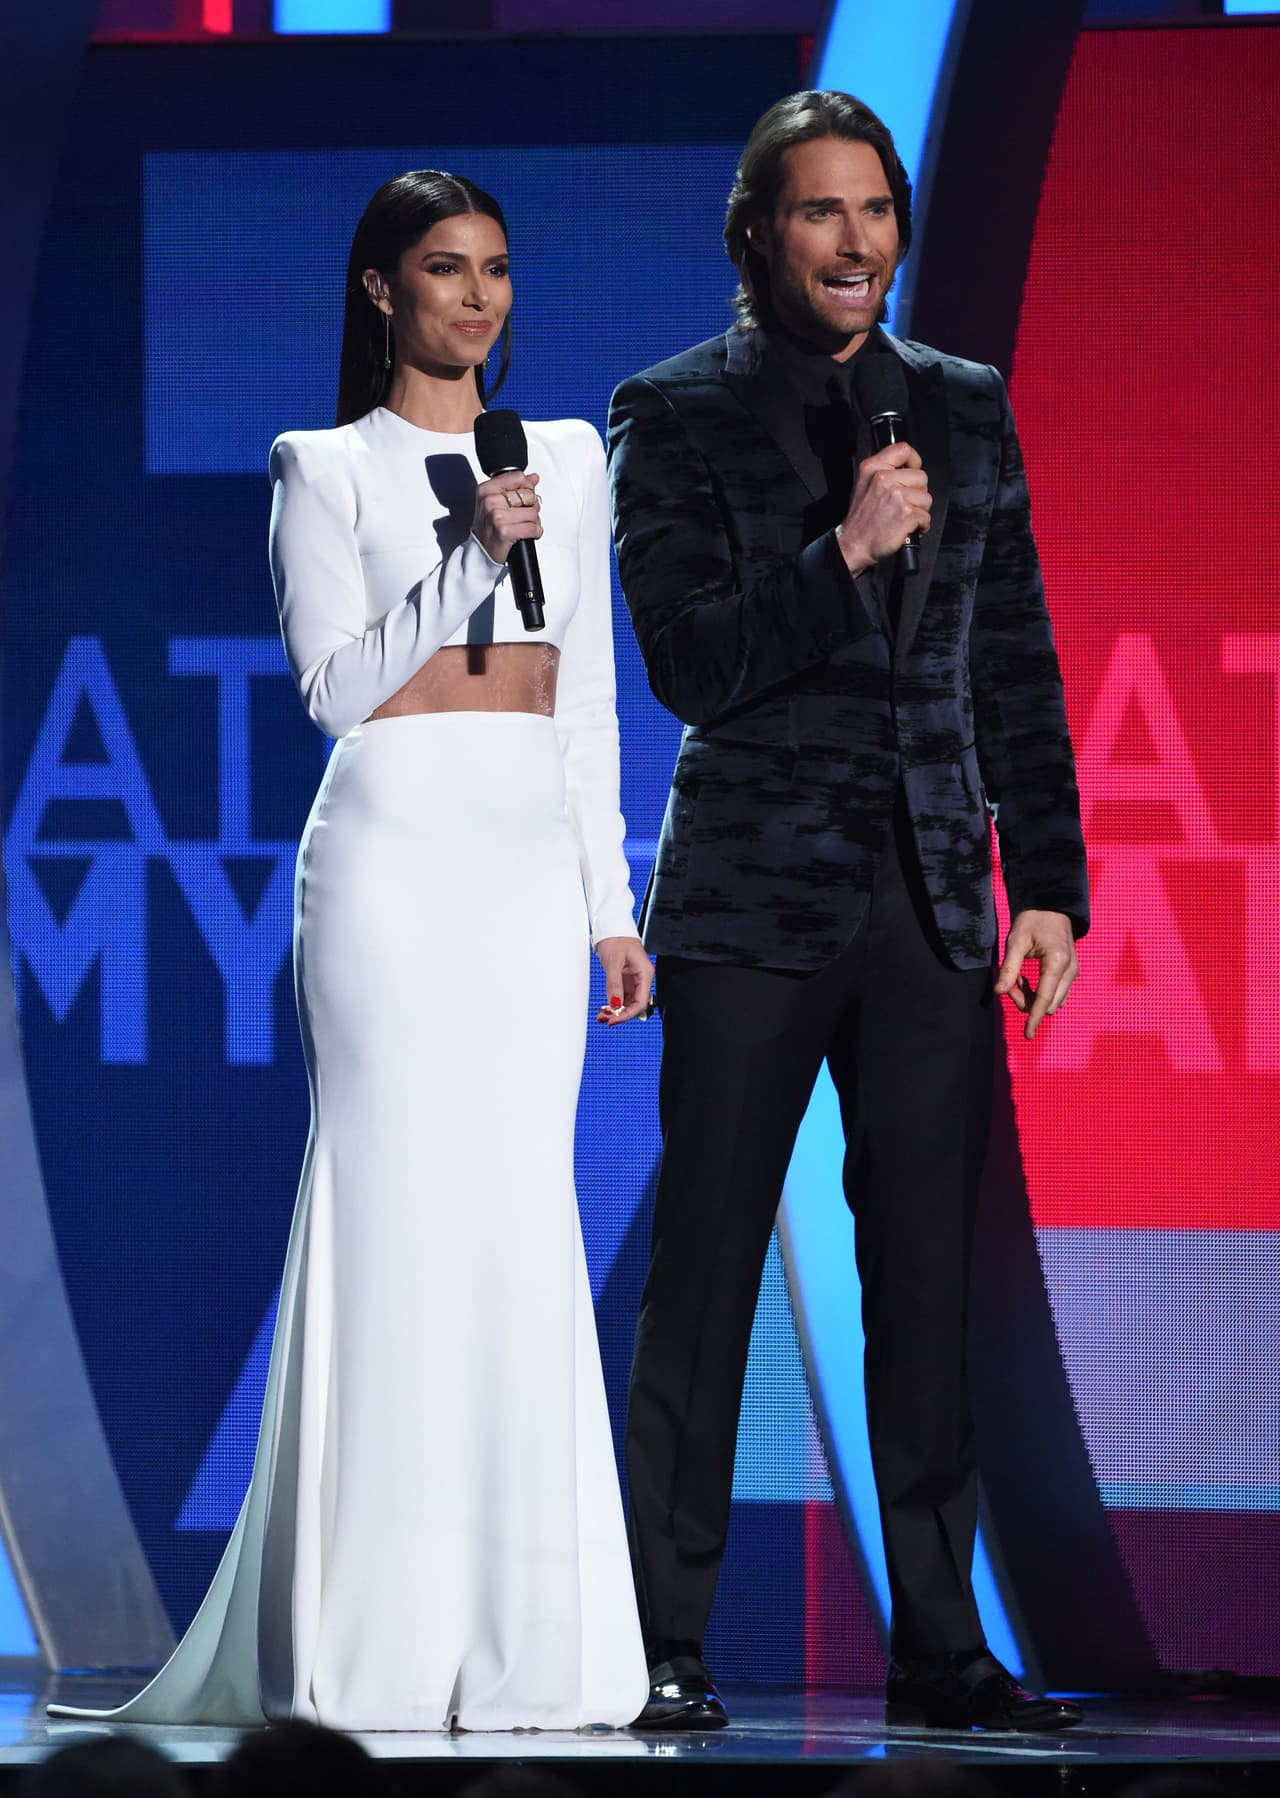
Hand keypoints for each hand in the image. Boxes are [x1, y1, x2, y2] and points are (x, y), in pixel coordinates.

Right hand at [472, 469, 542, 563]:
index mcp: (486, 490)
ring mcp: (496, 517)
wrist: (481, 551)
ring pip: (533, 513)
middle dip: (531, 506)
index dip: (526, 489)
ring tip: (523, 526)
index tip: (522, 498)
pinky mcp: (504, 532)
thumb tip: (533, 478)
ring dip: (534, 522)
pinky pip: (532, 528)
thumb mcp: (496, 502)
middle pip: (529, 495)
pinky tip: (527, 534)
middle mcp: (490, 502)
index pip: (518, 477)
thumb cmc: (489, 527)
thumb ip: (516, 487)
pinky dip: (535, 532)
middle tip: (523, 515)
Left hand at [594, 937, 653, 1025]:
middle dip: (621, 1014)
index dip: (627, 1014)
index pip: (640, 1002)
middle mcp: (641, 978)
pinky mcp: (625, 978)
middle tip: (605, 1019)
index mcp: (644, 973)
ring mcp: (633, 979)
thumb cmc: (616, 937)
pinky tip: (605, 1008)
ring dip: (616, 1011)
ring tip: (602, 1015)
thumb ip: (614, 985)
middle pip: (635, 1005)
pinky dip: (613, 1003)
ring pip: (628, 1002)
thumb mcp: (613, 962)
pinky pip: (622, 996)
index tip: (614, 1020)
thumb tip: (614, 1005)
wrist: (611, 925)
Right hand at [835, 441, 931, 574]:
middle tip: (905, 504)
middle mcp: (884, 479)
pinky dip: (920, 526)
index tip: (913, 470)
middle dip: (918, 493)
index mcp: (873, 468)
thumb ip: (883, 471)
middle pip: (921, 477)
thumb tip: (907, 468)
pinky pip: (926, 517)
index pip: (903, 449)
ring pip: (926, 498)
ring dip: (920, 511)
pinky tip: (907, 528)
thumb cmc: (861, 520)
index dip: (914, 460)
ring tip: (904, 517)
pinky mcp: (906, 513)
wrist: (854, 544)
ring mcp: (896, 496)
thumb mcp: (863, 485)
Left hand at [994, 910, 1077, 1040]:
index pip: (1045, 999)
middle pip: (1049, 1004)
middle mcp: (1069, 970)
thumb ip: (1008, 969)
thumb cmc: (1032, 921)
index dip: (1035, 1018)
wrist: (1051, 907)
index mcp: (1056, 962)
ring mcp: (1073, 972)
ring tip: (1018, 978)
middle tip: (1010, 984)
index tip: (1027, 1034)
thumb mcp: (1015, 942)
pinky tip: (1027, 979)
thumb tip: (999, 993)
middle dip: (1027, 1003)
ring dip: (1033, 998)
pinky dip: (1040, 993)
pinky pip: (1056, 993)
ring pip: (1054, 1001)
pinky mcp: (1071, 973)